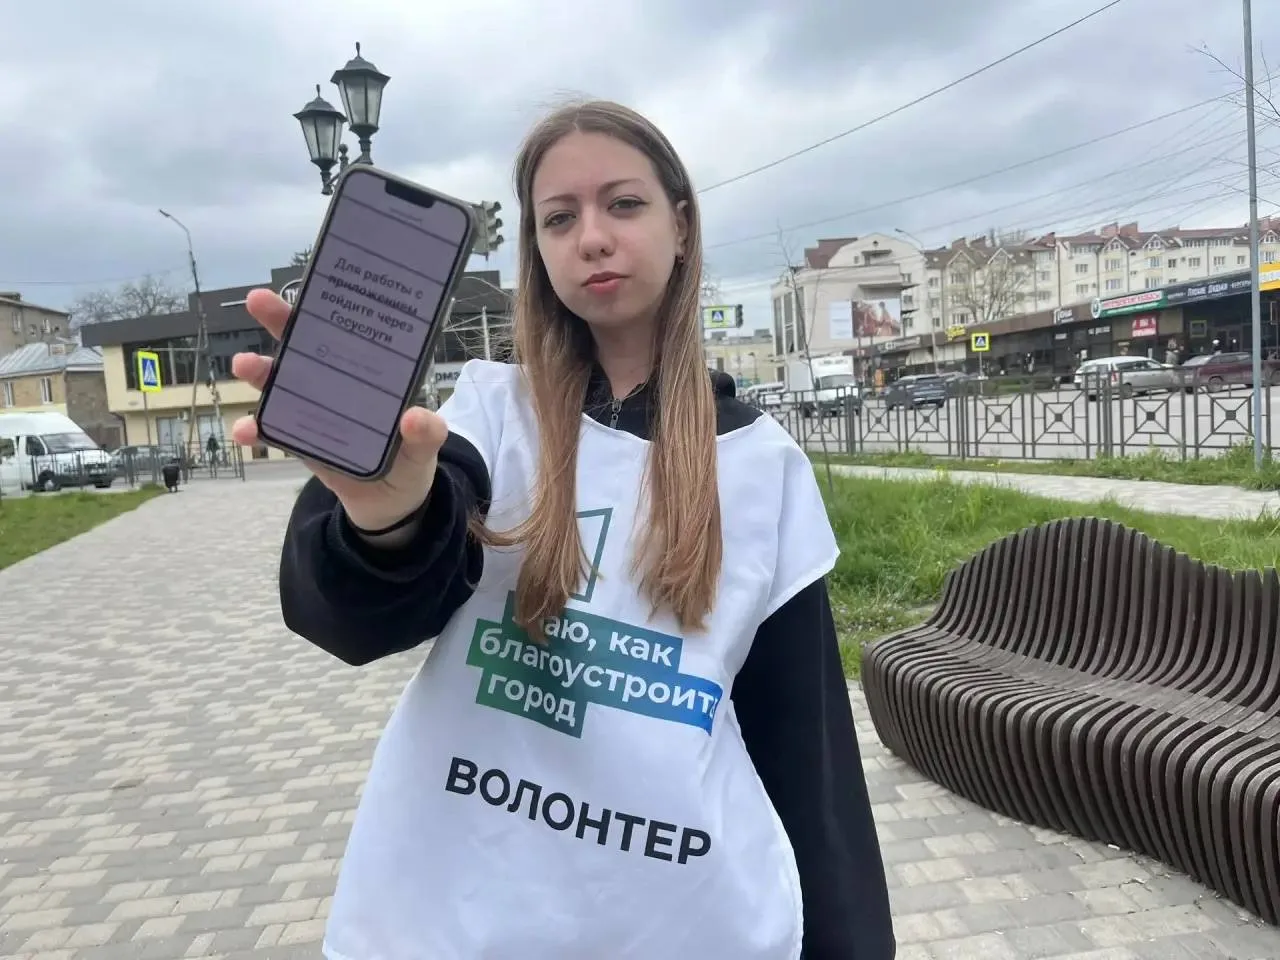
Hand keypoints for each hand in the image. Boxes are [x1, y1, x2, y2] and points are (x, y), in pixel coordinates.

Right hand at [229, 289, 446, 537]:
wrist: (391, 502)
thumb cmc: (411, 460)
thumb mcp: (426, 447)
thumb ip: (427, 434)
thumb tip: (414, 418)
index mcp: (370, 372)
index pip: (349, 330)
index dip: (330, 306)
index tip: (314, 282)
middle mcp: (336, 382)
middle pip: (306, 345)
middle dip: (280, 320)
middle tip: (258, 300)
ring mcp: (313, 408)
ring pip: (281, 382)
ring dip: (260, 372)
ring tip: (244, 365)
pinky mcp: (299, 440)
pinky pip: (273, 430)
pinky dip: (255, 428)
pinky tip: (243, 429)